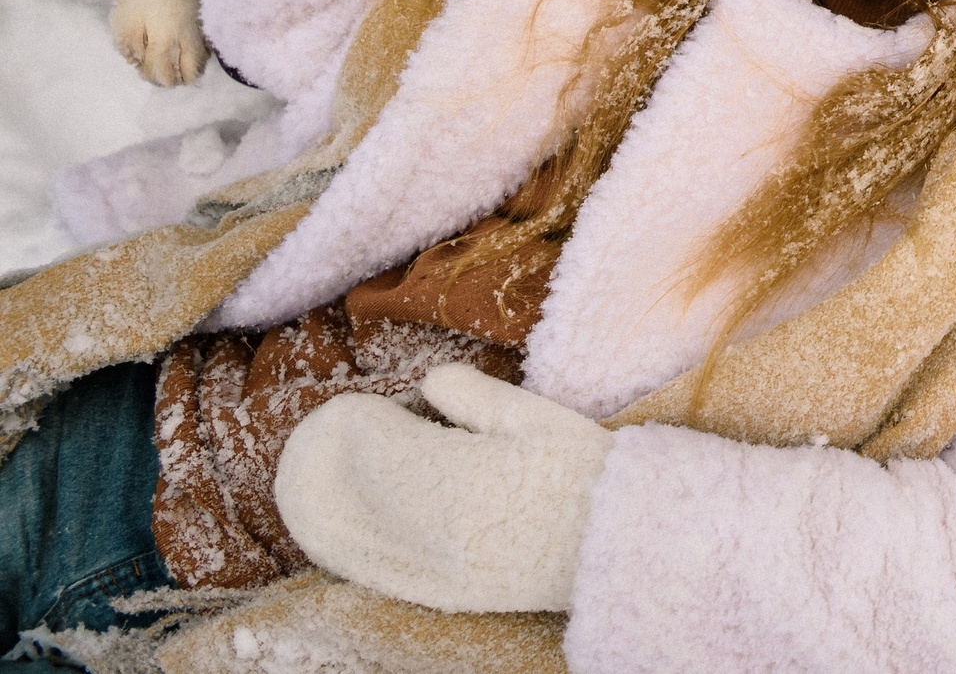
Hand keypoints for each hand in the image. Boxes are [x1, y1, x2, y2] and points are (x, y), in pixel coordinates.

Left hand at [274, 364, 613, 612]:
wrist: (620, 546)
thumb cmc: (586, 471)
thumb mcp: (536, 417)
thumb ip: (474, 396)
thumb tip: (425, 383)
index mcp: (461, 478)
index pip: (375, 448)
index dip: (358, 422)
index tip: (364, 402)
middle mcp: (435, 532)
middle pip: (351, 492)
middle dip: (327, 458)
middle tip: (330, 427)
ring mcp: (433, 571)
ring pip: (347, 538)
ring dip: (320, 502)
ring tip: (313, 470)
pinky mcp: (438, 595)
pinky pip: (367, 571)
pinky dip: (338, 543)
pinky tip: (330, 524)